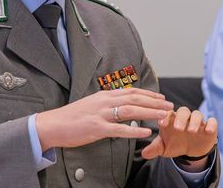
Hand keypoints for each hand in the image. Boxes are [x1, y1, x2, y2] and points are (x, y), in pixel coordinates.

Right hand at [36, 88, 173, 150]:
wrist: (53, 124)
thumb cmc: (72, 116)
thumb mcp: (92, 104)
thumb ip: (107, 103)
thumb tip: (121, 105)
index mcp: (104, 95)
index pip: (132, 91)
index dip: (149, 94)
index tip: (162, 98)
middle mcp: (105, 101)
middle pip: (135, 99)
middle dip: (155, 102)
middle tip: (170, 106)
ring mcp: (101, 114)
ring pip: (131, 110)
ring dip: (150, 113)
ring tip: (164, 116)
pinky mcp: (97, 128)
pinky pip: (119, 129)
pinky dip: (134, 129)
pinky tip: (146, 131)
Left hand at [140, 106, 217, 168]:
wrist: (191, 150)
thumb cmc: (175, 144)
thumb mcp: (164, 147)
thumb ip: (155, 148)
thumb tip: (144, 153)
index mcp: (172, 119)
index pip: (168, 112)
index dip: (165, 116)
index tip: (161, 123)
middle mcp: (185, 118)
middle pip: (184, 111)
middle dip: (181, 118)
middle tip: (178, 128)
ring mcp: (197, 121)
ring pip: (197, 115)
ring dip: (194, 121)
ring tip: (191, 131)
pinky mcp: (209, 127)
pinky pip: (212, 122)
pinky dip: (211, 125)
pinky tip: (208, 131)